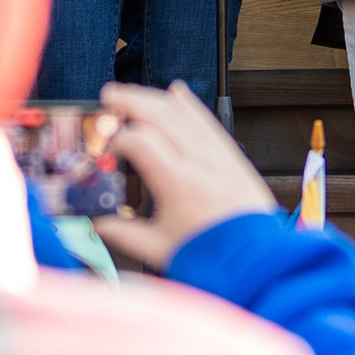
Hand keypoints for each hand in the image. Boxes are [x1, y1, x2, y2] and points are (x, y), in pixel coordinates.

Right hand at [92, 81, 276, 271]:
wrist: (257, 261)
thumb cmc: (213, 258)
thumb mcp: (160, 249)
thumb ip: (124, 234)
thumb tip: (97, 225)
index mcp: (178, 185)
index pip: (141, 143)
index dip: (117, 138)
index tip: (106, 148)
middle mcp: (199, 163)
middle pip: (161, 116)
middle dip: (131, 101)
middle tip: (109, 97)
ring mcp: (218, 156)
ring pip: (184, 113)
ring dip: (156, 98)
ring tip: (133, 94)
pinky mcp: (232, 157)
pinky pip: (209, 121)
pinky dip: (190, 105)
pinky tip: (178, 93)